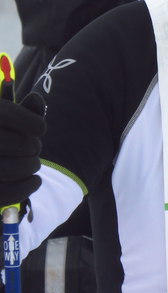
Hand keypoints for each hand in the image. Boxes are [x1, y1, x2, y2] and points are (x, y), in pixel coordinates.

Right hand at [0, 93, 45, 207]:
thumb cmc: (3, 137)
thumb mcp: (7, 119)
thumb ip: (24, 109)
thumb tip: (36, 99)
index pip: (7, 115)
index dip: (32, 123)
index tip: (39, 129)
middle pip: (16, 144)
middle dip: (33, 147)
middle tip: (35, 149)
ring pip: (9, 169)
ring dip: (31, 166)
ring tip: (33, 163)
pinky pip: (5, 194)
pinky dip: (27, 187)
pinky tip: (34, 180)